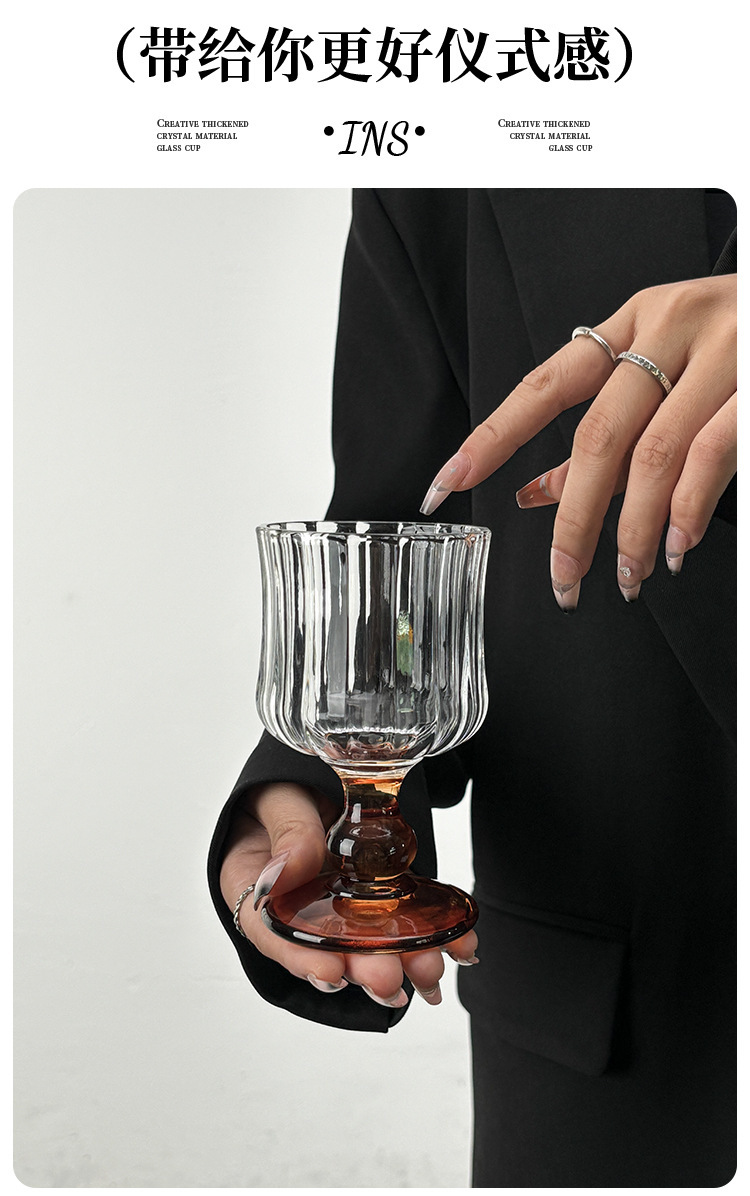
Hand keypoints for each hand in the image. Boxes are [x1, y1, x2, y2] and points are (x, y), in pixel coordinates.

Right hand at [220, 781, 477, 1007]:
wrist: (313, 771)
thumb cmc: (281, 784)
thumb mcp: (277, 797)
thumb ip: (287, 832)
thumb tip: (283, 873)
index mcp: (256, 890)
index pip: (271, 933)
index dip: (301, 959)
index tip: (331, 973)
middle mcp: (298, 908)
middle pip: (326, 949)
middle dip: (361, 967)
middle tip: (389, 979)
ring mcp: (340, 904)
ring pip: (368, 941)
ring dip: (400, 958)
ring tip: (429, 970)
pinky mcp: (375, 894)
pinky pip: (401, 915)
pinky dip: (430, 932)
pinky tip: (460, 946)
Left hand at [420, 274, 735, 608]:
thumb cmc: (742, 345)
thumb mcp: (666, 371)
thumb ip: (605, 433)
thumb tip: (536, 493)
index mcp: (635, 320)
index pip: (545, 384)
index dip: (491, 437)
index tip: (447, 482)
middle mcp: (673, 326)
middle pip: (597, 436)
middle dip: (573, 521)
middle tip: (563, 579)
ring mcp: (726, 351)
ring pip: (653, 456)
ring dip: (630, 530)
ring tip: (622, 579)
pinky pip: (711, 458)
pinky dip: (685, 513)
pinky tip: (673, 548)